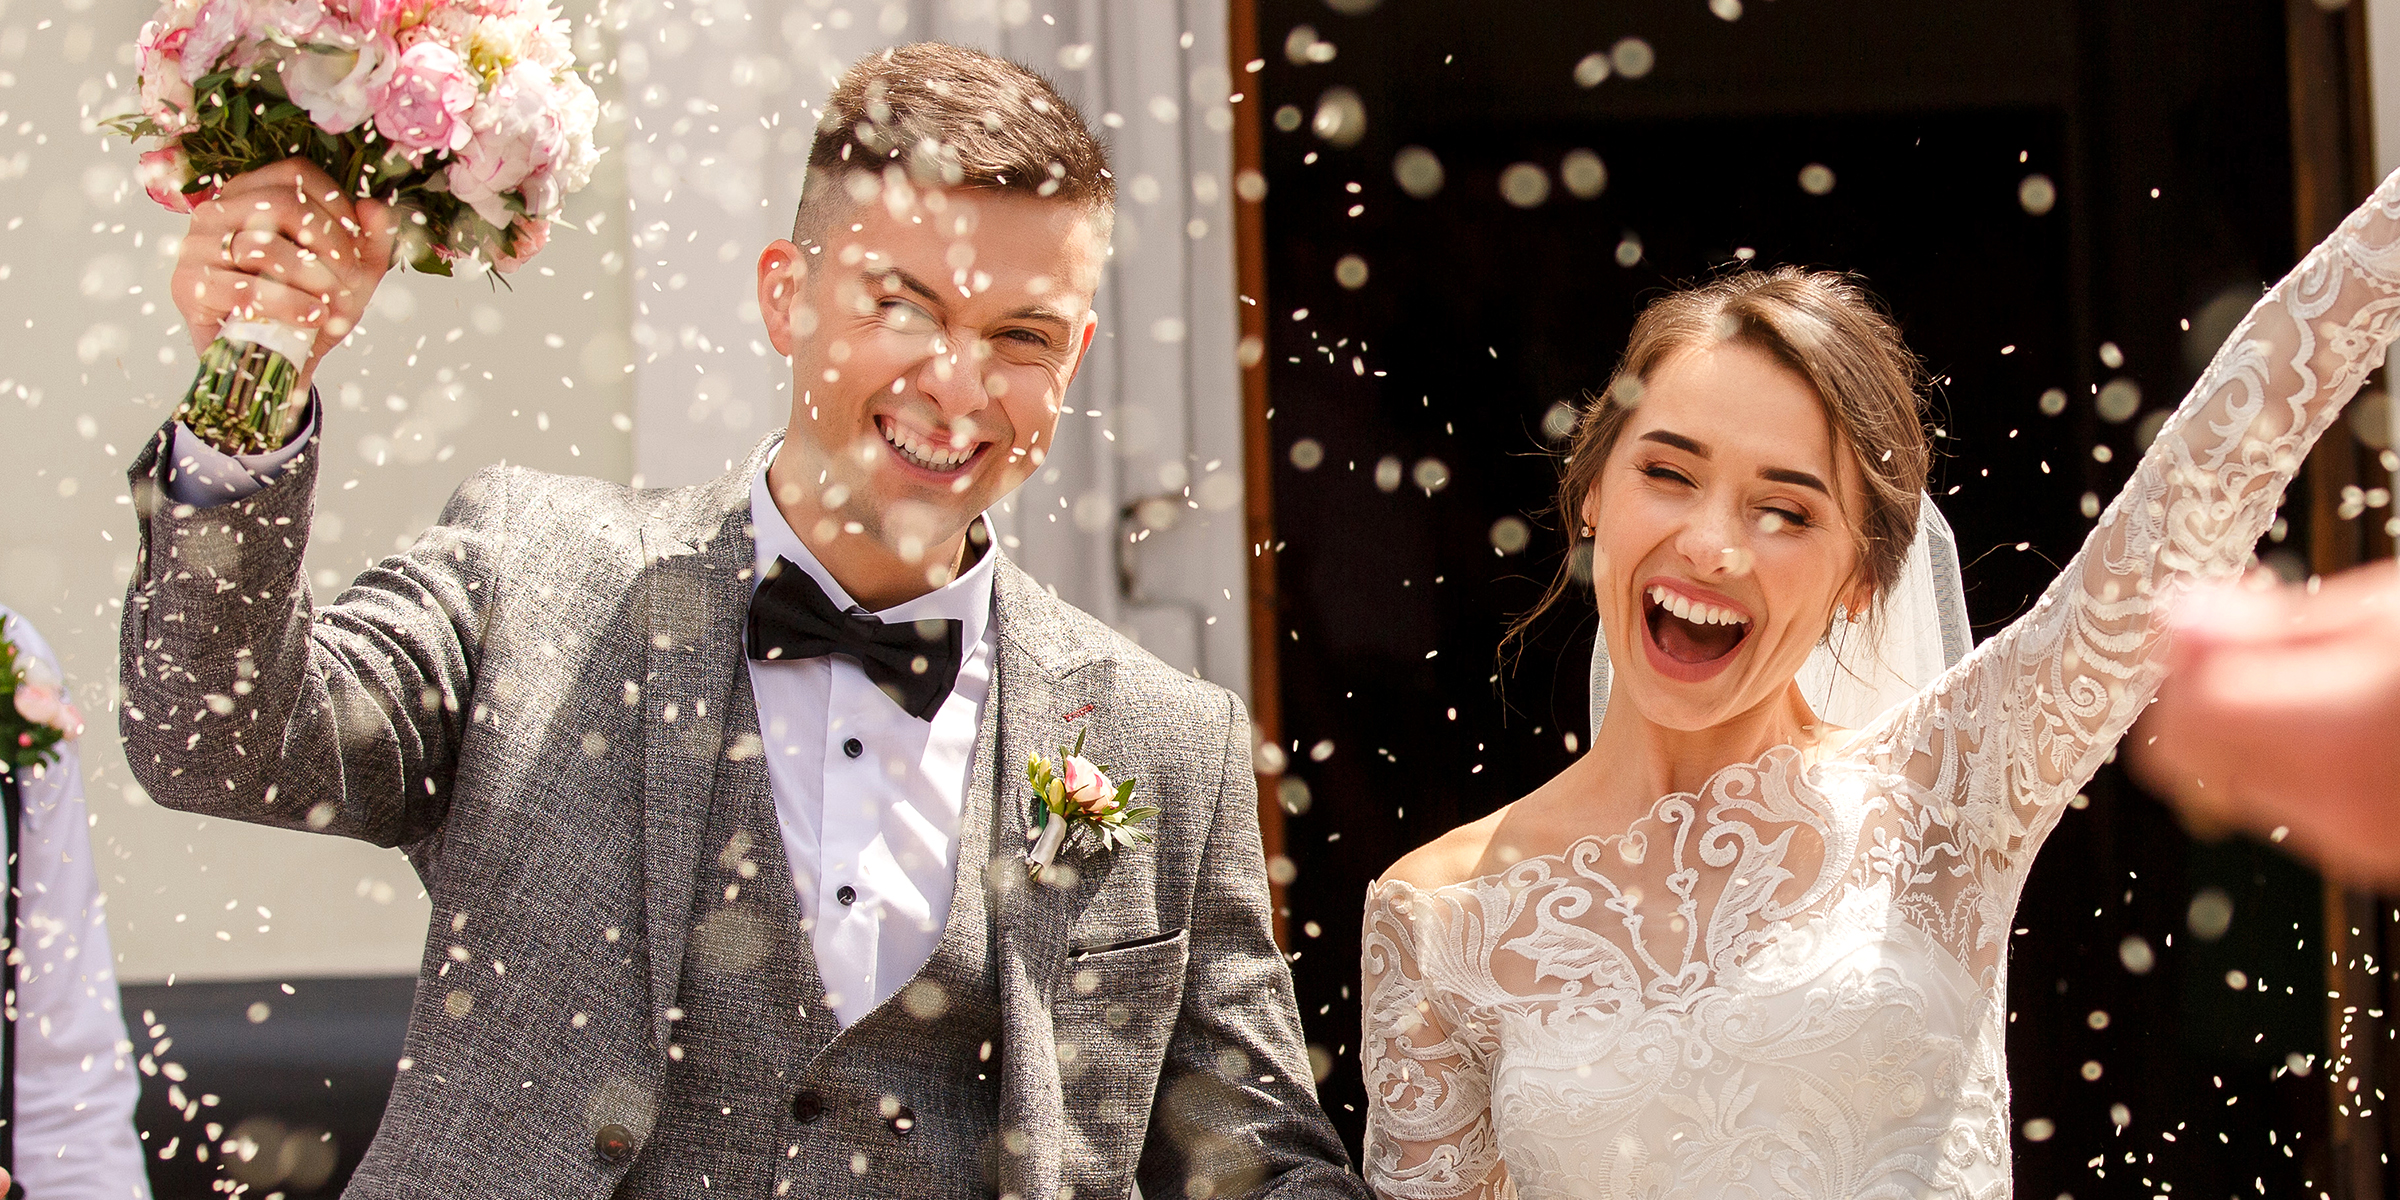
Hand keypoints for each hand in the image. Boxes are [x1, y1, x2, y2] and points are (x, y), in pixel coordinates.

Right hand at [171, 158, 396, 394]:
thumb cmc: (309, 307)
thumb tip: (375, 208)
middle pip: (283, 204)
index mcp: (250, 192)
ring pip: (264, 247)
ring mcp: (197, 246)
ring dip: (313, 279)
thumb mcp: (352, 274)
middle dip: (330, 245)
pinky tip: (313, 317)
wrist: (274, 362)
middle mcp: (217, 210)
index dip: (337, 204)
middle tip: (352, 279)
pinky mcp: (188, 286)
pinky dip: (290, 305)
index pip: (295, 174)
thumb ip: (371, 240)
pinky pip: (246, 289)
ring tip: (334, 305)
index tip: (360, 242)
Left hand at [2131, 562, 2399, 885]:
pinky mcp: (2373, 858)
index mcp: (2332, 742)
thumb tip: (2177, 619)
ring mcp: (2359, 847)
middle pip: (2200, 758)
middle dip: (2213, 696)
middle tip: (2266, 642)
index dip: (2179, 670)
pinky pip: (2296, 807)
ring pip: (2241, 784)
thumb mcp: (2385, 615)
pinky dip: (2303, 761)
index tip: (2204, 625)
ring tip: (2332, 678)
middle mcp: (2338, 815)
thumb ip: (2274, 629)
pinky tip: (2354, 720)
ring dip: (2258, 727)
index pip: (2183, 725)